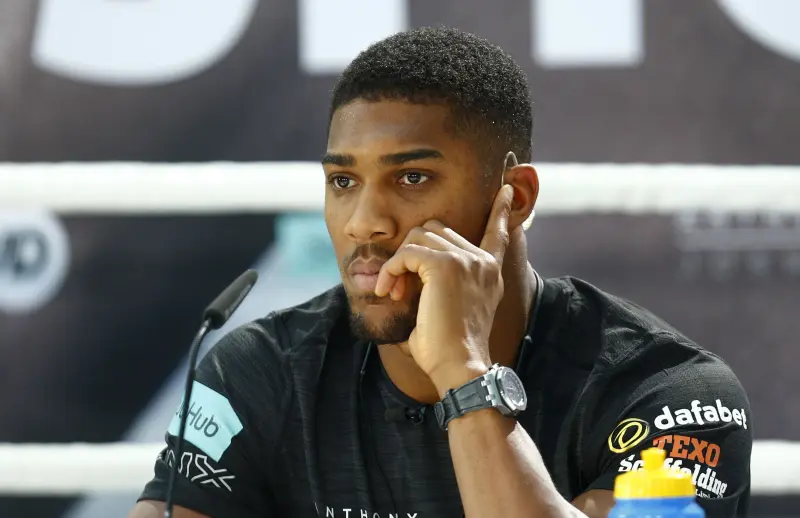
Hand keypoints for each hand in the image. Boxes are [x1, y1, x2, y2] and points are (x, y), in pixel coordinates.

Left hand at [374, 184, 514, 394]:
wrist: (460, 367)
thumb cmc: (449, 351)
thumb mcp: (450, 313)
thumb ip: (440, 288)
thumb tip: (405, 283)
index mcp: (489, 272)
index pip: (498, 232)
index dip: (501, 210)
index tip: (507, 189)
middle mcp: (482, 261)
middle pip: (436, 230)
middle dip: (411, 254)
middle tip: (399, 288)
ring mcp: (466, 260)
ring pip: (419, 237)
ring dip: (399, 262)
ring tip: (393, 292)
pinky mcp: (445, 266)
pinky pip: (407, 253)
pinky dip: (391, 270)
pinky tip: (388, 291)